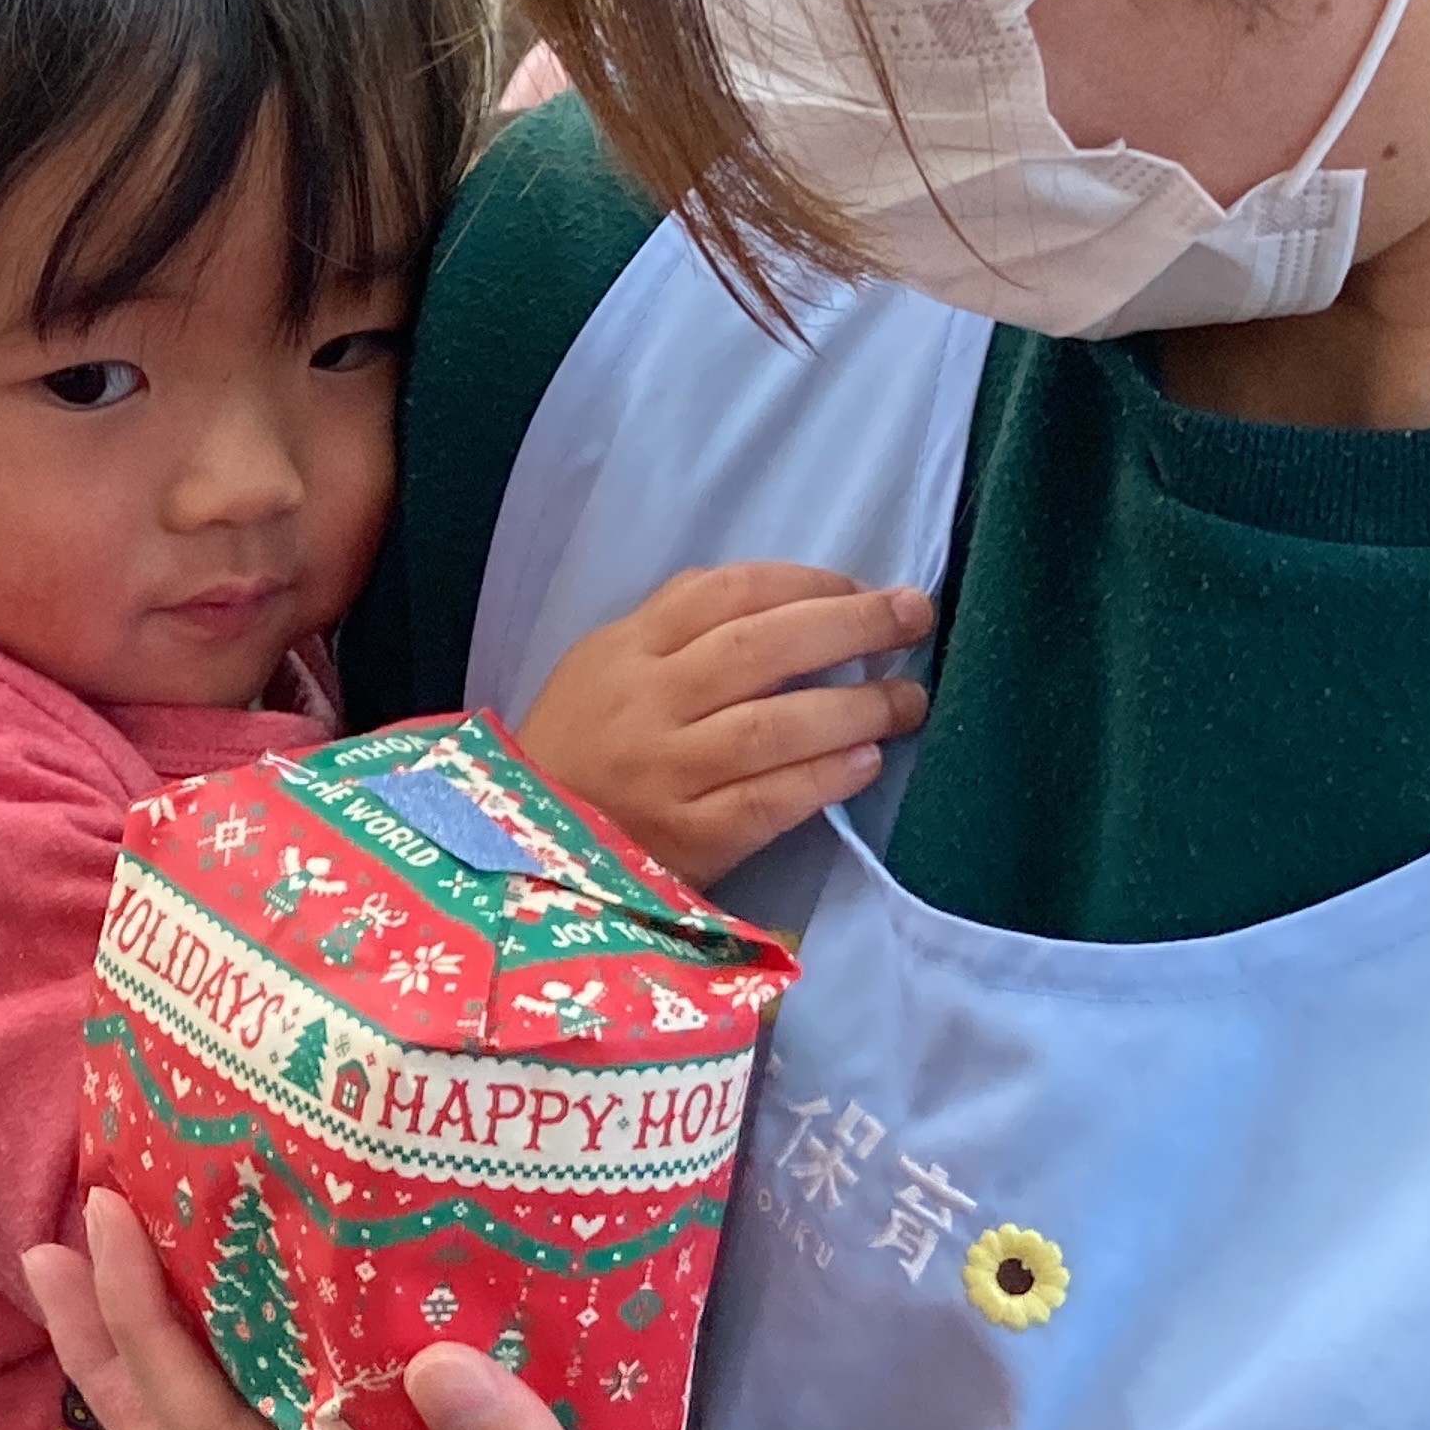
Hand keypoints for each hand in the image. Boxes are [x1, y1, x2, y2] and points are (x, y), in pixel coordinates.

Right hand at [513, 562, 935, 888]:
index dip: (804, 582)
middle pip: (759, 649)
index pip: (724, 593)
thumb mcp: (600, 667)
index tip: (861, 588)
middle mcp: (645, 704)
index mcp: (625, 650)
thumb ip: (673, 630)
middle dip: (850, 626)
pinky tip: (866, 763)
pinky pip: (766, 802)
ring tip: (907, 701)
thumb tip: (786, 600)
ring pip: (772, 727)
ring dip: (854, 708)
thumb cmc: (575, 748)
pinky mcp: (683, 840)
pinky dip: (823, 779)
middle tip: (913, 619)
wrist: (515, 847)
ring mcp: (663, 774)